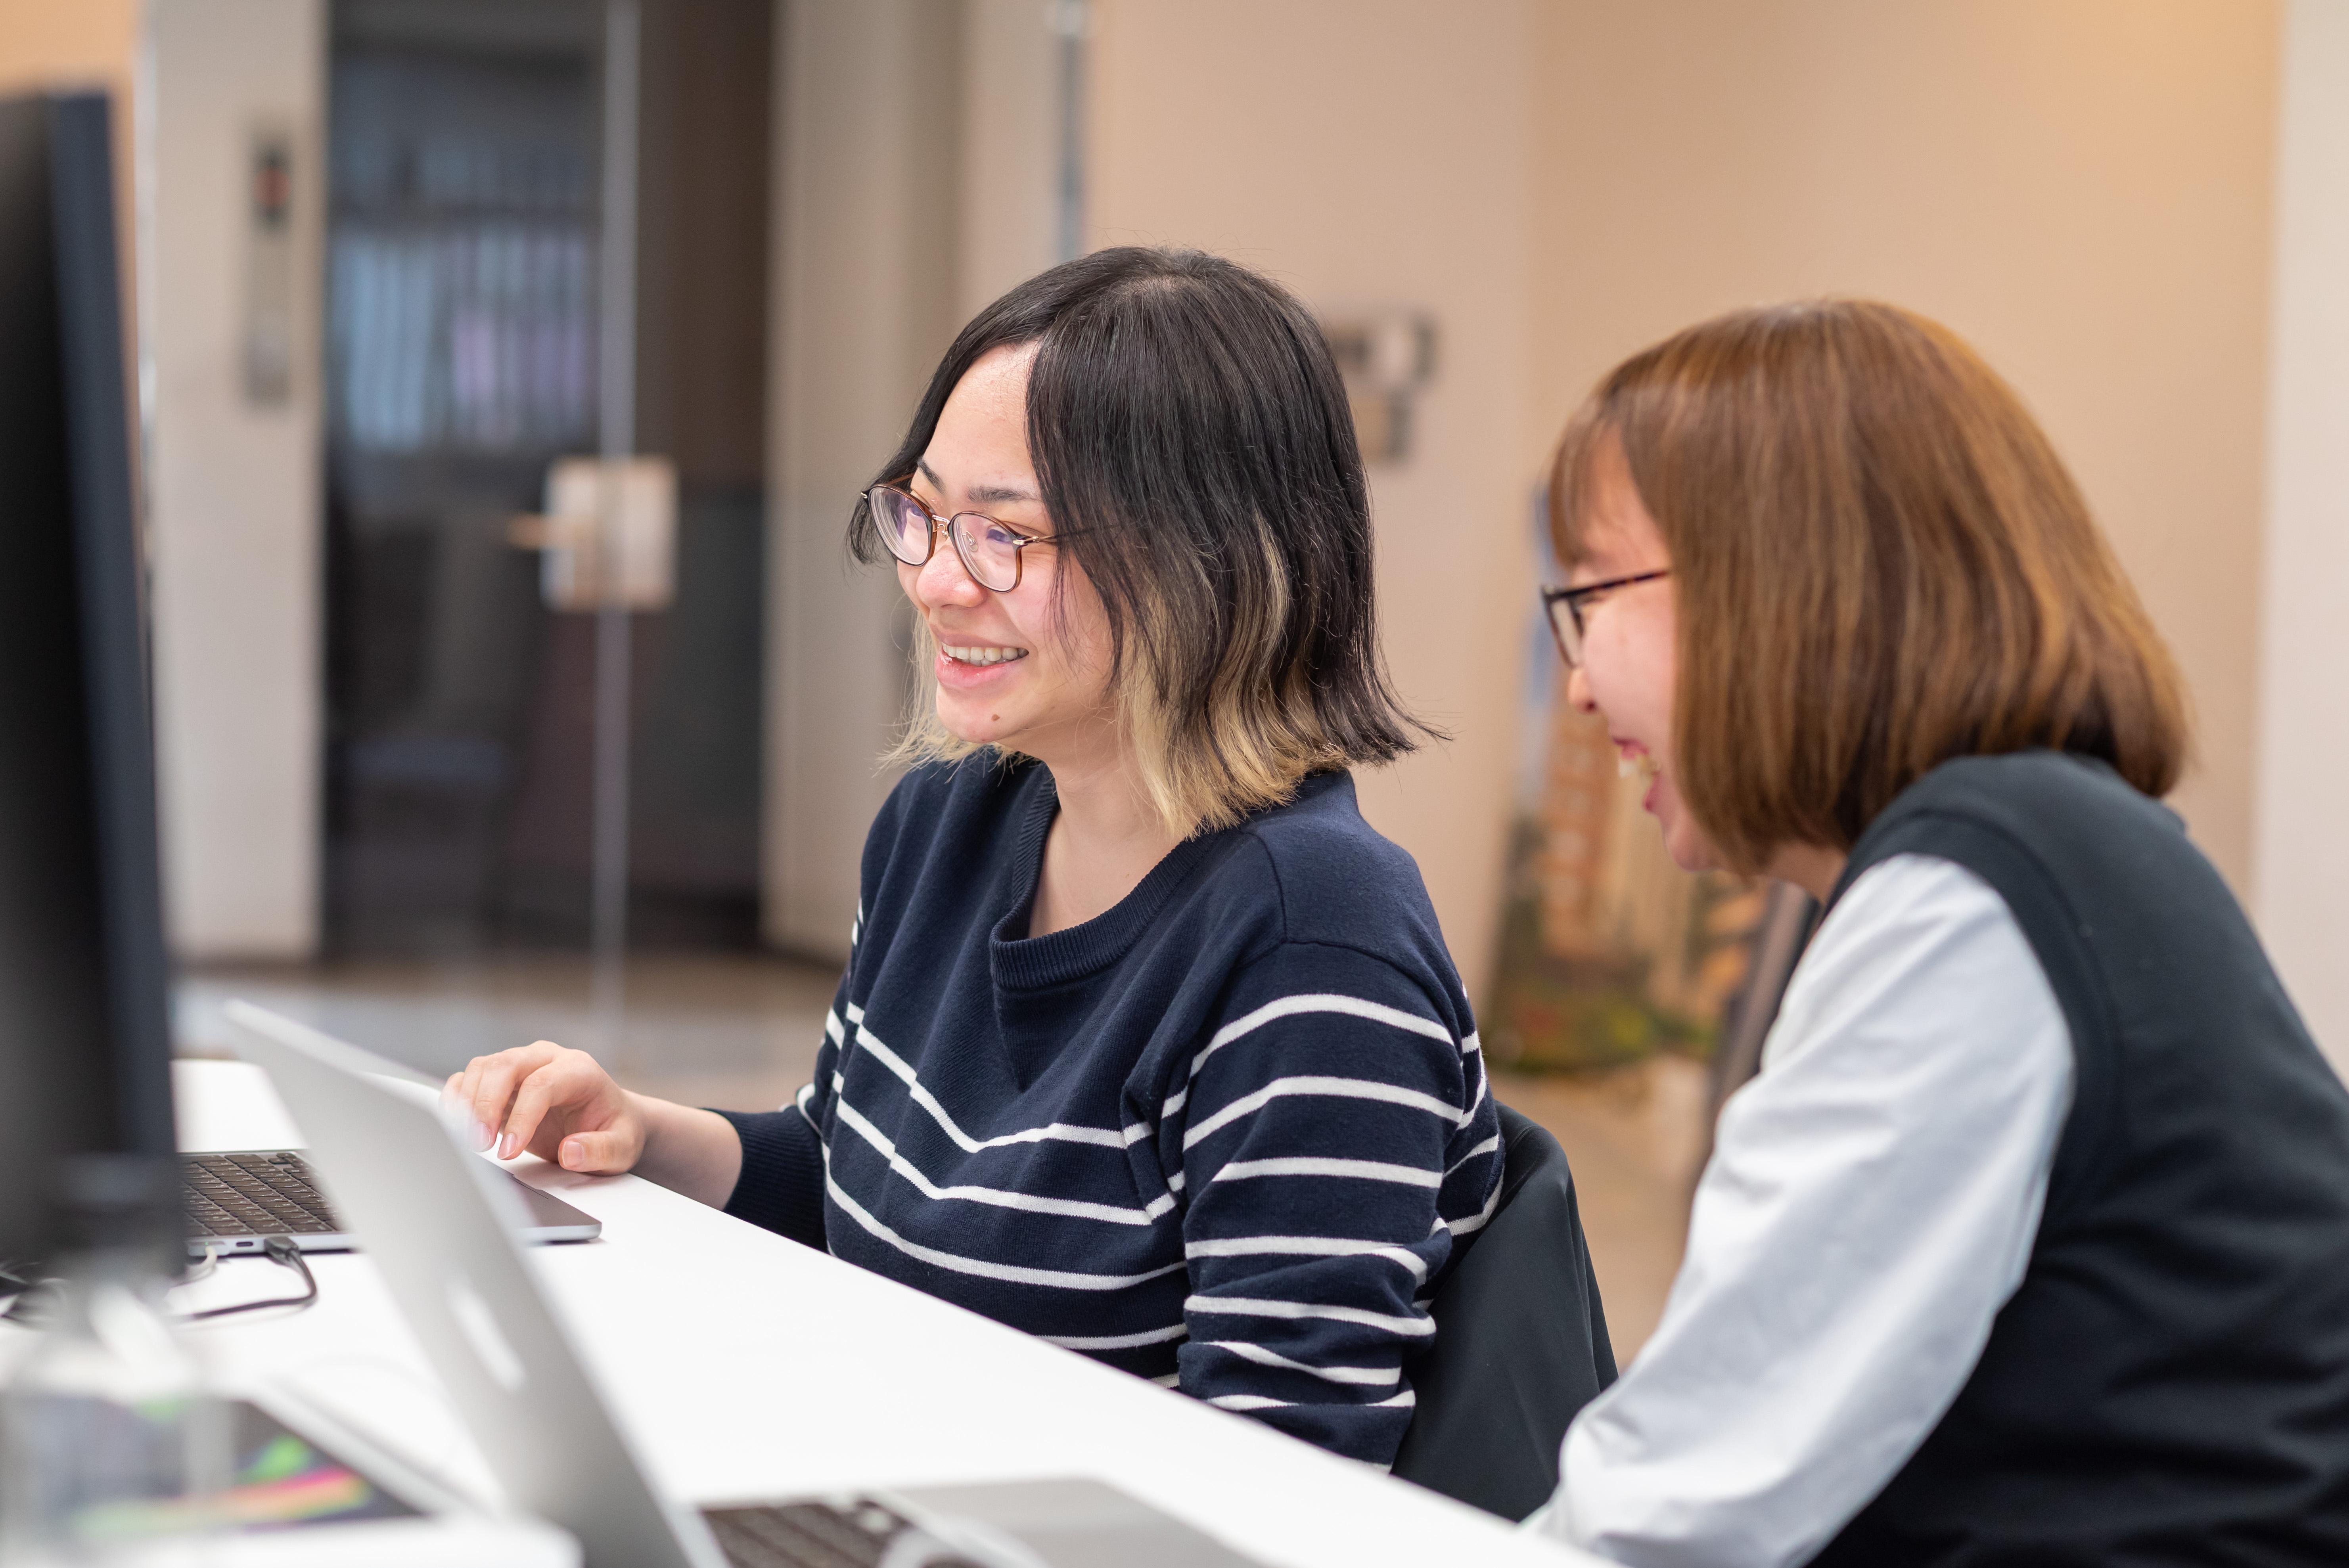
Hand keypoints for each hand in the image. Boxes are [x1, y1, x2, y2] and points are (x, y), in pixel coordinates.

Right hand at [443, 1042, 643, 1174]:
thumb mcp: (622, 1147)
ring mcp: (522, 1066)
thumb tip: (570, 1152)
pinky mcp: (501, 1082)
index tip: (509, 1153)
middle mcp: (547, 1059)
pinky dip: (457, 1097)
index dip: (522, 1117)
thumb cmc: (614, 1131)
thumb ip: (601, 1150)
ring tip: (465, 1140)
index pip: (543, 1083)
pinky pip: (470, 1078)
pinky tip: (454, 1124)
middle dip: (486, 1105)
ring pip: (483, 1068)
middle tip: (478, 1145)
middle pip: (506, 1065)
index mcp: (579, 1069)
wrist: (607, 1122)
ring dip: (467, 1102)